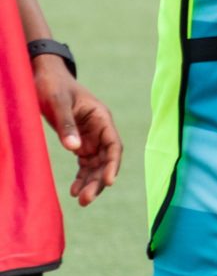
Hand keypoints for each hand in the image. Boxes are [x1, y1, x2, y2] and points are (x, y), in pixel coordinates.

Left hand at [33, 57, 121, 205]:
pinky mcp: (79, 142)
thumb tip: (74, 149)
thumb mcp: (58, 102)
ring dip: (90, 182)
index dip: (113, 164)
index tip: (109, 181)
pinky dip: (81, 177)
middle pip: (105, 160)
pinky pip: (84, 164)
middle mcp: (100, 130)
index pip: (114, 145)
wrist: (43, 76)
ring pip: (96, 165)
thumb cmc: (52, 85)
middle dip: (98, 180)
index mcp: (101, 118)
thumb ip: (67, 125)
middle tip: (86, 199)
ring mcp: (91, 138)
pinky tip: (74, 190)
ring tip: (80, 200)